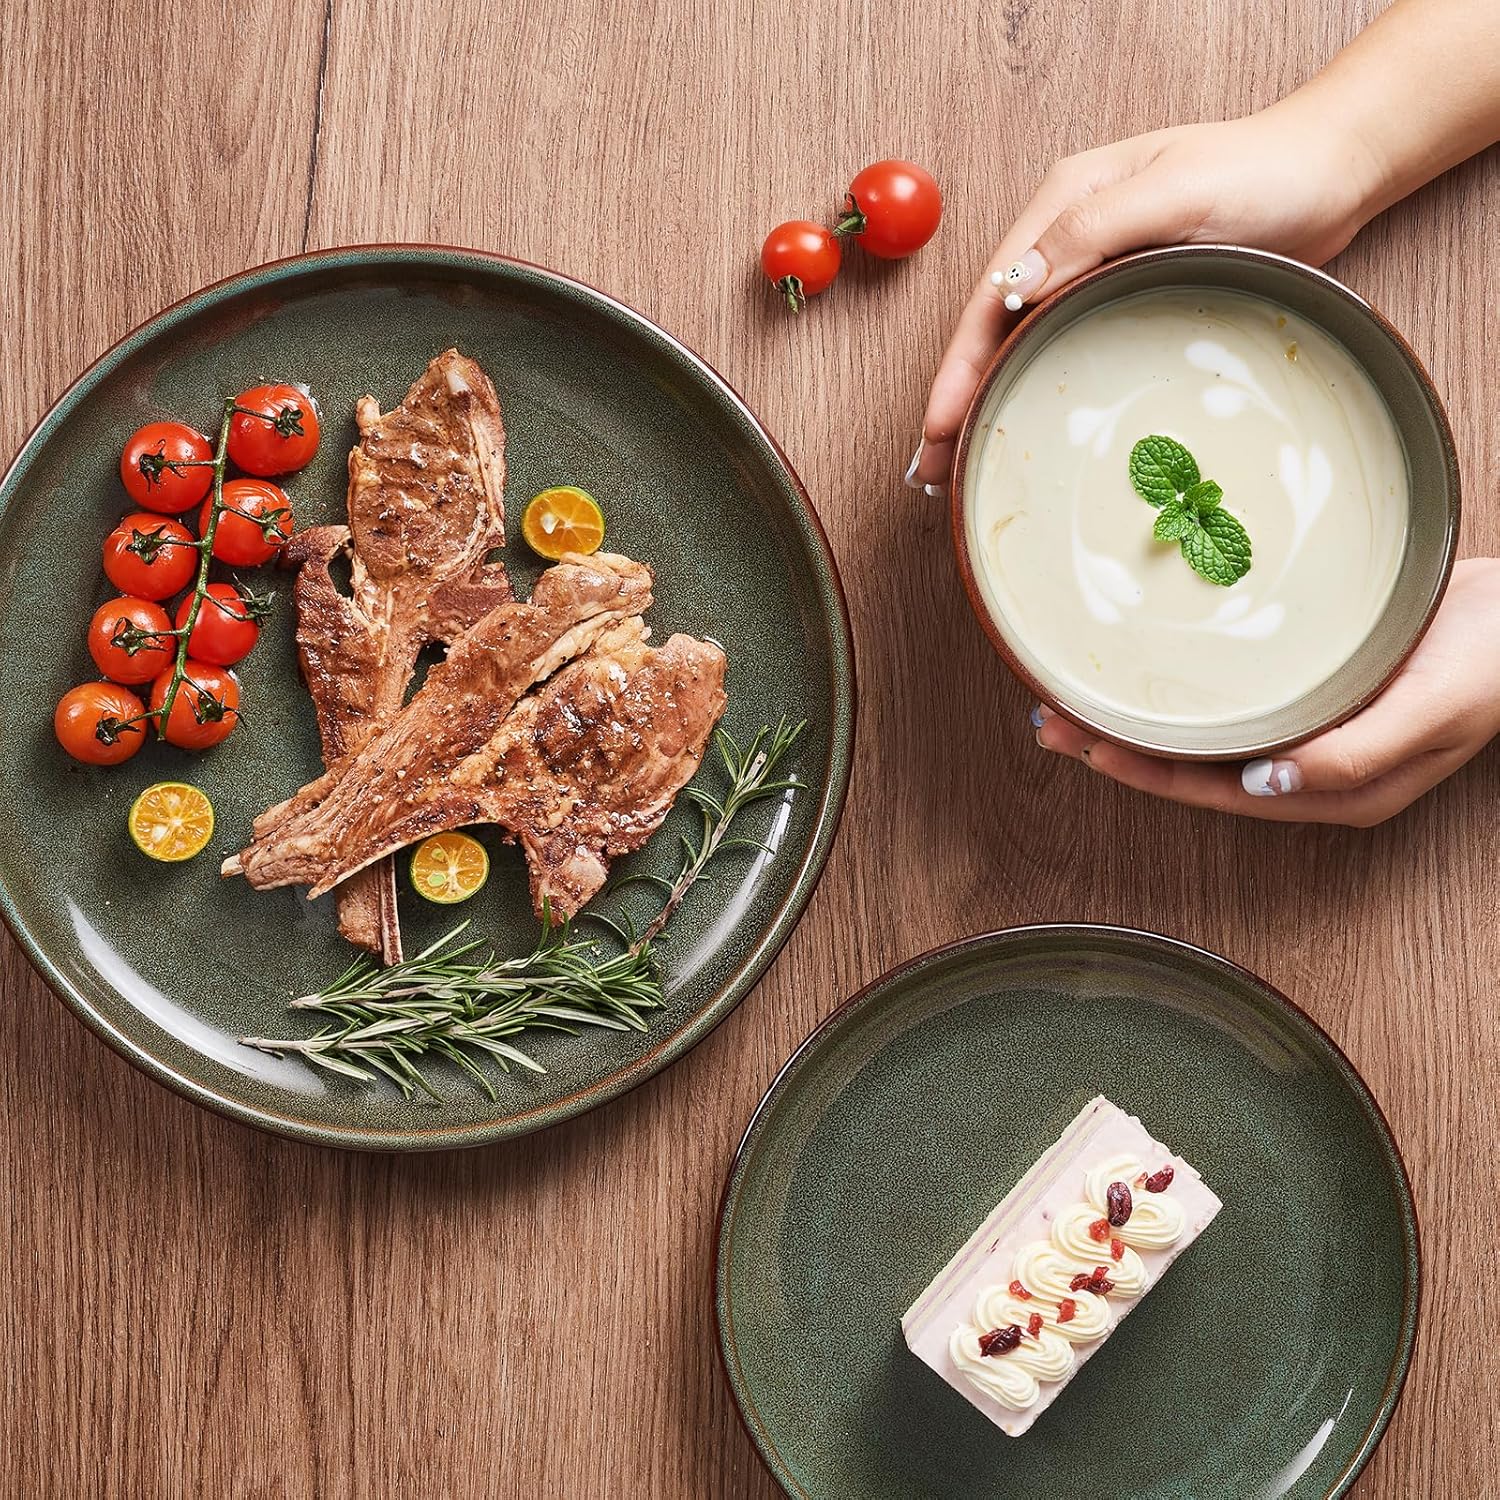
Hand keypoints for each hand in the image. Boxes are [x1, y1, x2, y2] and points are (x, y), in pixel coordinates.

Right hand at [906, 105, 1382, 490]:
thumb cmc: (1262, 173)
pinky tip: (1022, 427)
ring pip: (1022, 344)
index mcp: (1065, 202)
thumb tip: (1015, 287)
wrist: (1329, 175)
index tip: (938, 426)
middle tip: (931, 470)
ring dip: (988, 402)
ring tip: (959, 466)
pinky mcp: (1123, 299)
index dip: (959, 366)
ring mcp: (1094, 271)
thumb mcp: (1175, 189)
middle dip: (957, 399)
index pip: (990, 295)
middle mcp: (1067, 238)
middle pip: (992, 327)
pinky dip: (1034, 391)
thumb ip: (1093, 231)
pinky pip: (1063, 350)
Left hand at [1032, 560, 1499, 826]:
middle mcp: (1308, 770)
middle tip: (1048, 718)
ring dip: (1137, 721)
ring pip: (1202, 736)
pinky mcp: (1313, 690)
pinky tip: (1144, 674)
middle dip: (1118, 748)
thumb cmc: (1492, 665)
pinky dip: (1177, 691)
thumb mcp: (1430, 712)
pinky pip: (1227, 702)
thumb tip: (1265, 783)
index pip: (1211, 791)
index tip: (1080, 745)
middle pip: (1192, 768)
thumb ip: (1350, 758)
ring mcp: (1309, 731)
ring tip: (1072, 700)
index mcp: (1330, 791)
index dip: (1140, 772)